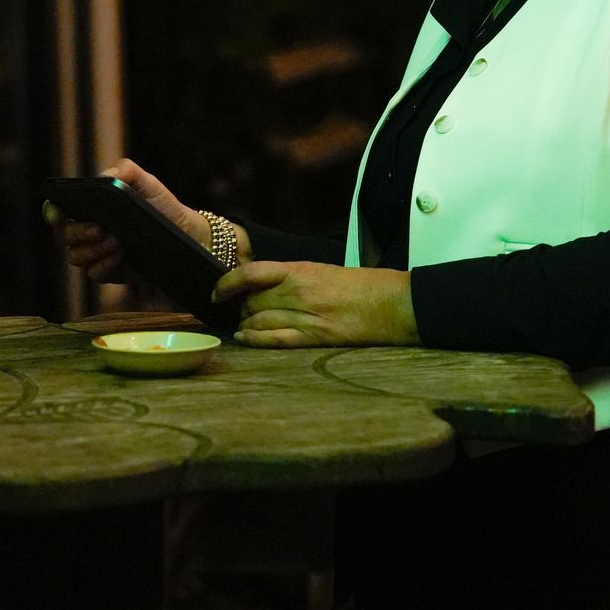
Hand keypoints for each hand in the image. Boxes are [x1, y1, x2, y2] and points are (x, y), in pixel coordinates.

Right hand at [44, 158, 213, 284]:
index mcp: (90, 207)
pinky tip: (119, 254)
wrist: (183, 233)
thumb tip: (105, 175)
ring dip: (92, 249)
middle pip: (65, 234)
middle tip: (98, 228)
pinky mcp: (107, 271)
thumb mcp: (148, 182)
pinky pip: (93, 272)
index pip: (59, 209)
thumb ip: (127, 170)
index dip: (52, 210)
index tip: (57, 212)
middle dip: (77, 231)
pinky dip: (103, 263)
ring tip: (116, 240)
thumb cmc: (160, 204)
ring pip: (75, 255)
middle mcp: (87, 230)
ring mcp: (95, 252)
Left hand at [212, 262, 418, 348]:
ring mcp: (306, 315)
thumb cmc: (361, 286)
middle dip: (240, 308)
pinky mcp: (315, 337)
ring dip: (246, 324)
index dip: (227, 283)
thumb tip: (265, 289)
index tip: (217, 291)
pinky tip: (245, 338)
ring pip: (258, 320)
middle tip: (238, 312)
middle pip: (251, 301)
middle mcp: (298, 291)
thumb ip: (293, 279)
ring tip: (244, 326)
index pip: (251, 273)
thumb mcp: (322, 271)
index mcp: (300, 270)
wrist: (392, 302)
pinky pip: (275, 339)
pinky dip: (255, 339)